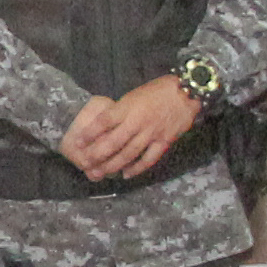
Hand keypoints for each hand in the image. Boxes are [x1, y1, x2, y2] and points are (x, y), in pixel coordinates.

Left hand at [58, 75, 202, 184]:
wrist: (188, 92)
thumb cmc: (158, 91)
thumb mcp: (134, 95)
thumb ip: (121, 111)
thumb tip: (104, 126)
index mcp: (128, 107)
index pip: (104, 121)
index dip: (90, 133)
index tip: (78, 142)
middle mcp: (138, 121)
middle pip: (113, 142)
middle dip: (97, 155)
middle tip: (86, 164)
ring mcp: (151, 133)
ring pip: (128, 154)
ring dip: (113, 165)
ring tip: (100, 173)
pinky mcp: (164, 141)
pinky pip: (148, 159)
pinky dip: (136, 169)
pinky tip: (126, 175)